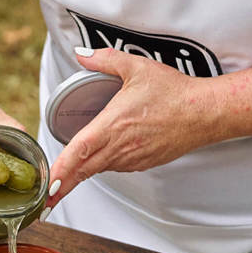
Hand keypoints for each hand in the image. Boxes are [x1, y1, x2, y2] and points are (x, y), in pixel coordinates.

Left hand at [45, 48, 222, 208]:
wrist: (205, 113)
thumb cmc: (174, 92)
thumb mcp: (136, 67)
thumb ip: (105, 59)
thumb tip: (81, 54)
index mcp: (113, 125)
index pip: (78, 152)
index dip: (61, 169)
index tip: (48, 184)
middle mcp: (120, 147)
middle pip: (83, 169)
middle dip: (62, 183)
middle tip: (46, 198)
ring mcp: (132, 158)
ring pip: (99, 168)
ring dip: (82, 172)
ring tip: (65, 179)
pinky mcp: (144, 163)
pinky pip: (116, 166)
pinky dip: (104, 164)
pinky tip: (101, 157)